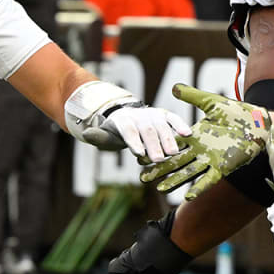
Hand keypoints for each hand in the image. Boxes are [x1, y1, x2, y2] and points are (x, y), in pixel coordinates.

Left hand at [66, 80, 191, 161]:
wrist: (126, 116)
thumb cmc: (115, 132)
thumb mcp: (105, 135)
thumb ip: (99, 136)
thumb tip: (86, 133)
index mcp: (122, 120)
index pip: (128, 130)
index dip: (133, 141)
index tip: (139, 153)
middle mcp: (138, 115)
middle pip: (146, 129)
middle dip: (153, 144)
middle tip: (159, 159)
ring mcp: (152, 114)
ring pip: (161, 125)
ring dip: (168, 139)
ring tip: (174, 153)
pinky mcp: (164, 115)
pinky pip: (172, 118)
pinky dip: (180, 124)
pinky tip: (187, 134)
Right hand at [139, 84, 272, 198]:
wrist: (258, 123)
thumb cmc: (237, 112)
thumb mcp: (211, 102)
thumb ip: (193, 96)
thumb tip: (174, 87)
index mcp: (195, 136)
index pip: (171, 144)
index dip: (156, 149)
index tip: (140, 155)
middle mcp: (200, 150)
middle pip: (175, 161)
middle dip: (160, 170)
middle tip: (143, 178)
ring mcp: (211, 159)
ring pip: (188, 172)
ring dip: (175, 181)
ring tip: (160, 189)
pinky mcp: (223, 166)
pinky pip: (209, 179)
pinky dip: (199, 187)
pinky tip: (188, 195)